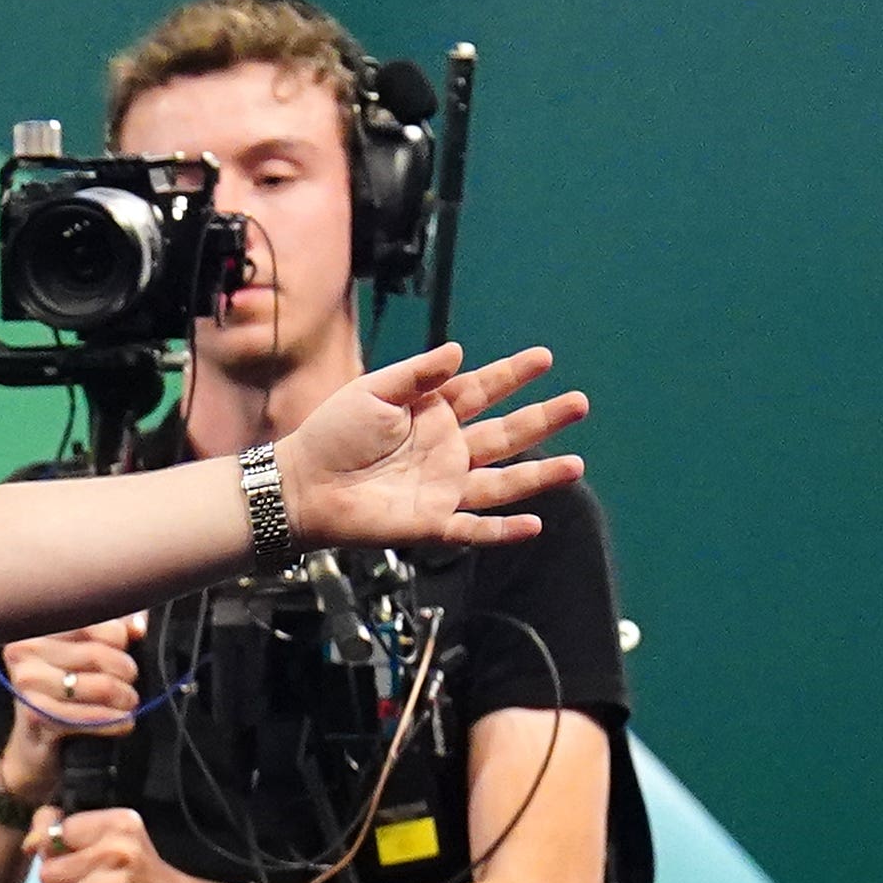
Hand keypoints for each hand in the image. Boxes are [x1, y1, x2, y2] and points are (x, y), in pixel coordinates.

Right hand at [0, 615, 145, 788]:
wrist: (32, 746)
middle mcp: (24, 651)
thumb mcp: (83, 655)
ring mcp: (27, 684)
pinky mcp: (36, 716)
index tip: (125, 650)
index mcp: (36, 627)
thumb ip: (112, 631)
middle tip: (131, 682)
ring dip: (124, 697)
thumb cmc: (61, 693)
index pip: (92, 620)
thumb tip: (138, 628)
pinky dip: (113, 721)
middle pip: (98, 653)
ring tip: (129, 703)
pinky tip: (124, 723)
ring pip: (100, 685)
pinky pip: (89, 716)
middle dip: (126, 670)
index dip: (119, 637)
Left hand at [278, 341, 588, 549]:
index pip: (483, 390)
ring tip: (575, 465)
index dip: (513, 375)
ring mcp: (443, 487)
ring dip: (539, 476)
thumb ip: (417, 375)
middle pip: (506, 435)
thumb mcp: (374, 393)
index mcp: (434, 414)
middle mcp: (447, 450)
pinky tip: (533, 523)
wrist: (302, 486)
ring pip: (502, 482)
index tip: (544, 358)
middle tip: (580, 404)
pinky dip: (501, 530)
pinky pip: (472, 529)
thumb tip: (458, 351)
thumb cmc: (331, 435)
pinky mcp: (430, 522)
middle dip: (544, 420)